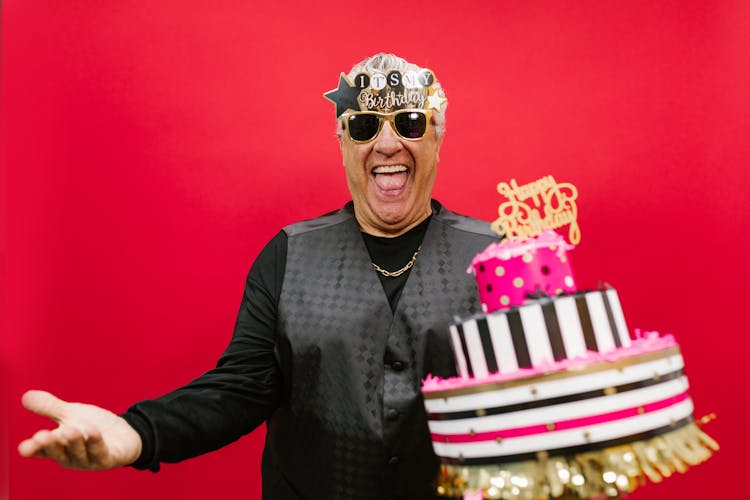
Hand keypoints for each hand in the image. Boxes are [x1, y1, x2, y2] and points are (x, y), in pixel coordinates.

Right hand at [17, 390, 142, 469]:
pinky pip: (101, 451)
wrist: (123, 435)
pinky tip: (92, 431)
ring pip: (79, 452)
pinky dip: (96, 442)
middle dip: (51, 444)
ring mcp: (89, 460)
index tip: (24, 447)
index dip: (33, 449)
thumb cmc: (92, 426)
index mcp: (59, 447)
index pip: (42, 450)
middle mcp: (71, 456)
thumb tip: (26, 396)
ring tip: (70, 430)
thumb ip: (50, 408)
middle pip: (59, 452)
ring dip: (74, 442)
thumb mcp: (71, 414)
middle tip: (43, 436)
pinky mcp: (108, 458)